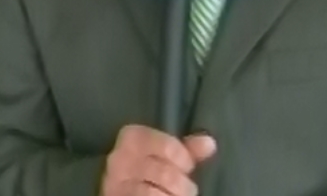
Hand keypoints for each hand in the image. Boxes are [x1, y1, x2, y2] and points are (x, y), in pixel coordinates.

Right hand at [101, 124, 216, 195]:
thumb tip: (210, 144)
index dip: (185, 159)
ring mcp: (115, 182)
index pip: (168, 146)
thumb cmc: (146, 164)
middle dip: (183, 186)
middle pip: (165, 173)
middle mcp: (120, 158)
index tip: (188, 167)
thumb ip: (186, 148)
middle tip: (187, 190)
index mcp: (133, 137)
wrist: (119, 185)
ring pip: (153, 193)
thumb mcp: (164, 152)